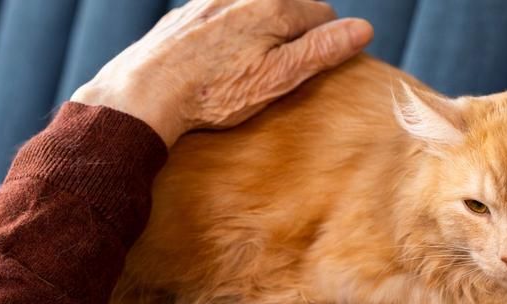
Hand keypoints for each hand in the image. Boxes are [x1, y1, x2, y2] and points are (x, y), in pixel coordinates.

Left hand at [72, 0, 372, 145]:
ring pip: (254, 11)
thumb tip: (362, 29)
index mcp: (272, 8)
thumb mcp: (278, 78)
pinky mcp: (186, 14)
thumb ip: (321, 51)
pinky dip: (230, 35)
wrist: (144, 93)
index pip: (322, 13)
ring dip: (261, 33)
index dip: (325, 42)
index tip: (314, 69)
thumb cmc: (214, 92)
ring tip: (249, 70)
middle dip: (293, 35)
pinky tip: (218, 63)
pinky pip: (223, 17)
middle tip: (281, 74)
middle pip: (288, 8)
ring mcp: (210, 1)